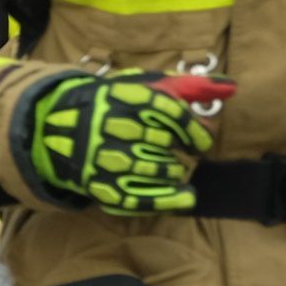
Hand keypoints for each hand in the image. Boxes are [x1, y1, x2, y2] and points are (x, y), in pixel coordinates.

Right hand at [16, 72, 214, 214]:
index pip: (170, 113)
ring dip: (173, 172)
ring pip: (155, 169)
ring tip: (172, 168)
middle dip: (179, 151)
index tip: (200, 142)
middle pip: (164, 143)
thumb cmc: (111, 104)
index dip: (193, 131)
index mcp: (124, 96)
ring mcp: (105, 158)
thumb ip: (186, 86)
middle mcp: (113, 126)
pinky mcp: (100, 185)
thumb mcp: (142, 87)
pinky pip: (140, 197)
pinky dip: (168, 199)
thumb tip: (230, 86)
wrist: (55, 128)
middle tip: (181, 153)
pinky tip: (185, 197)